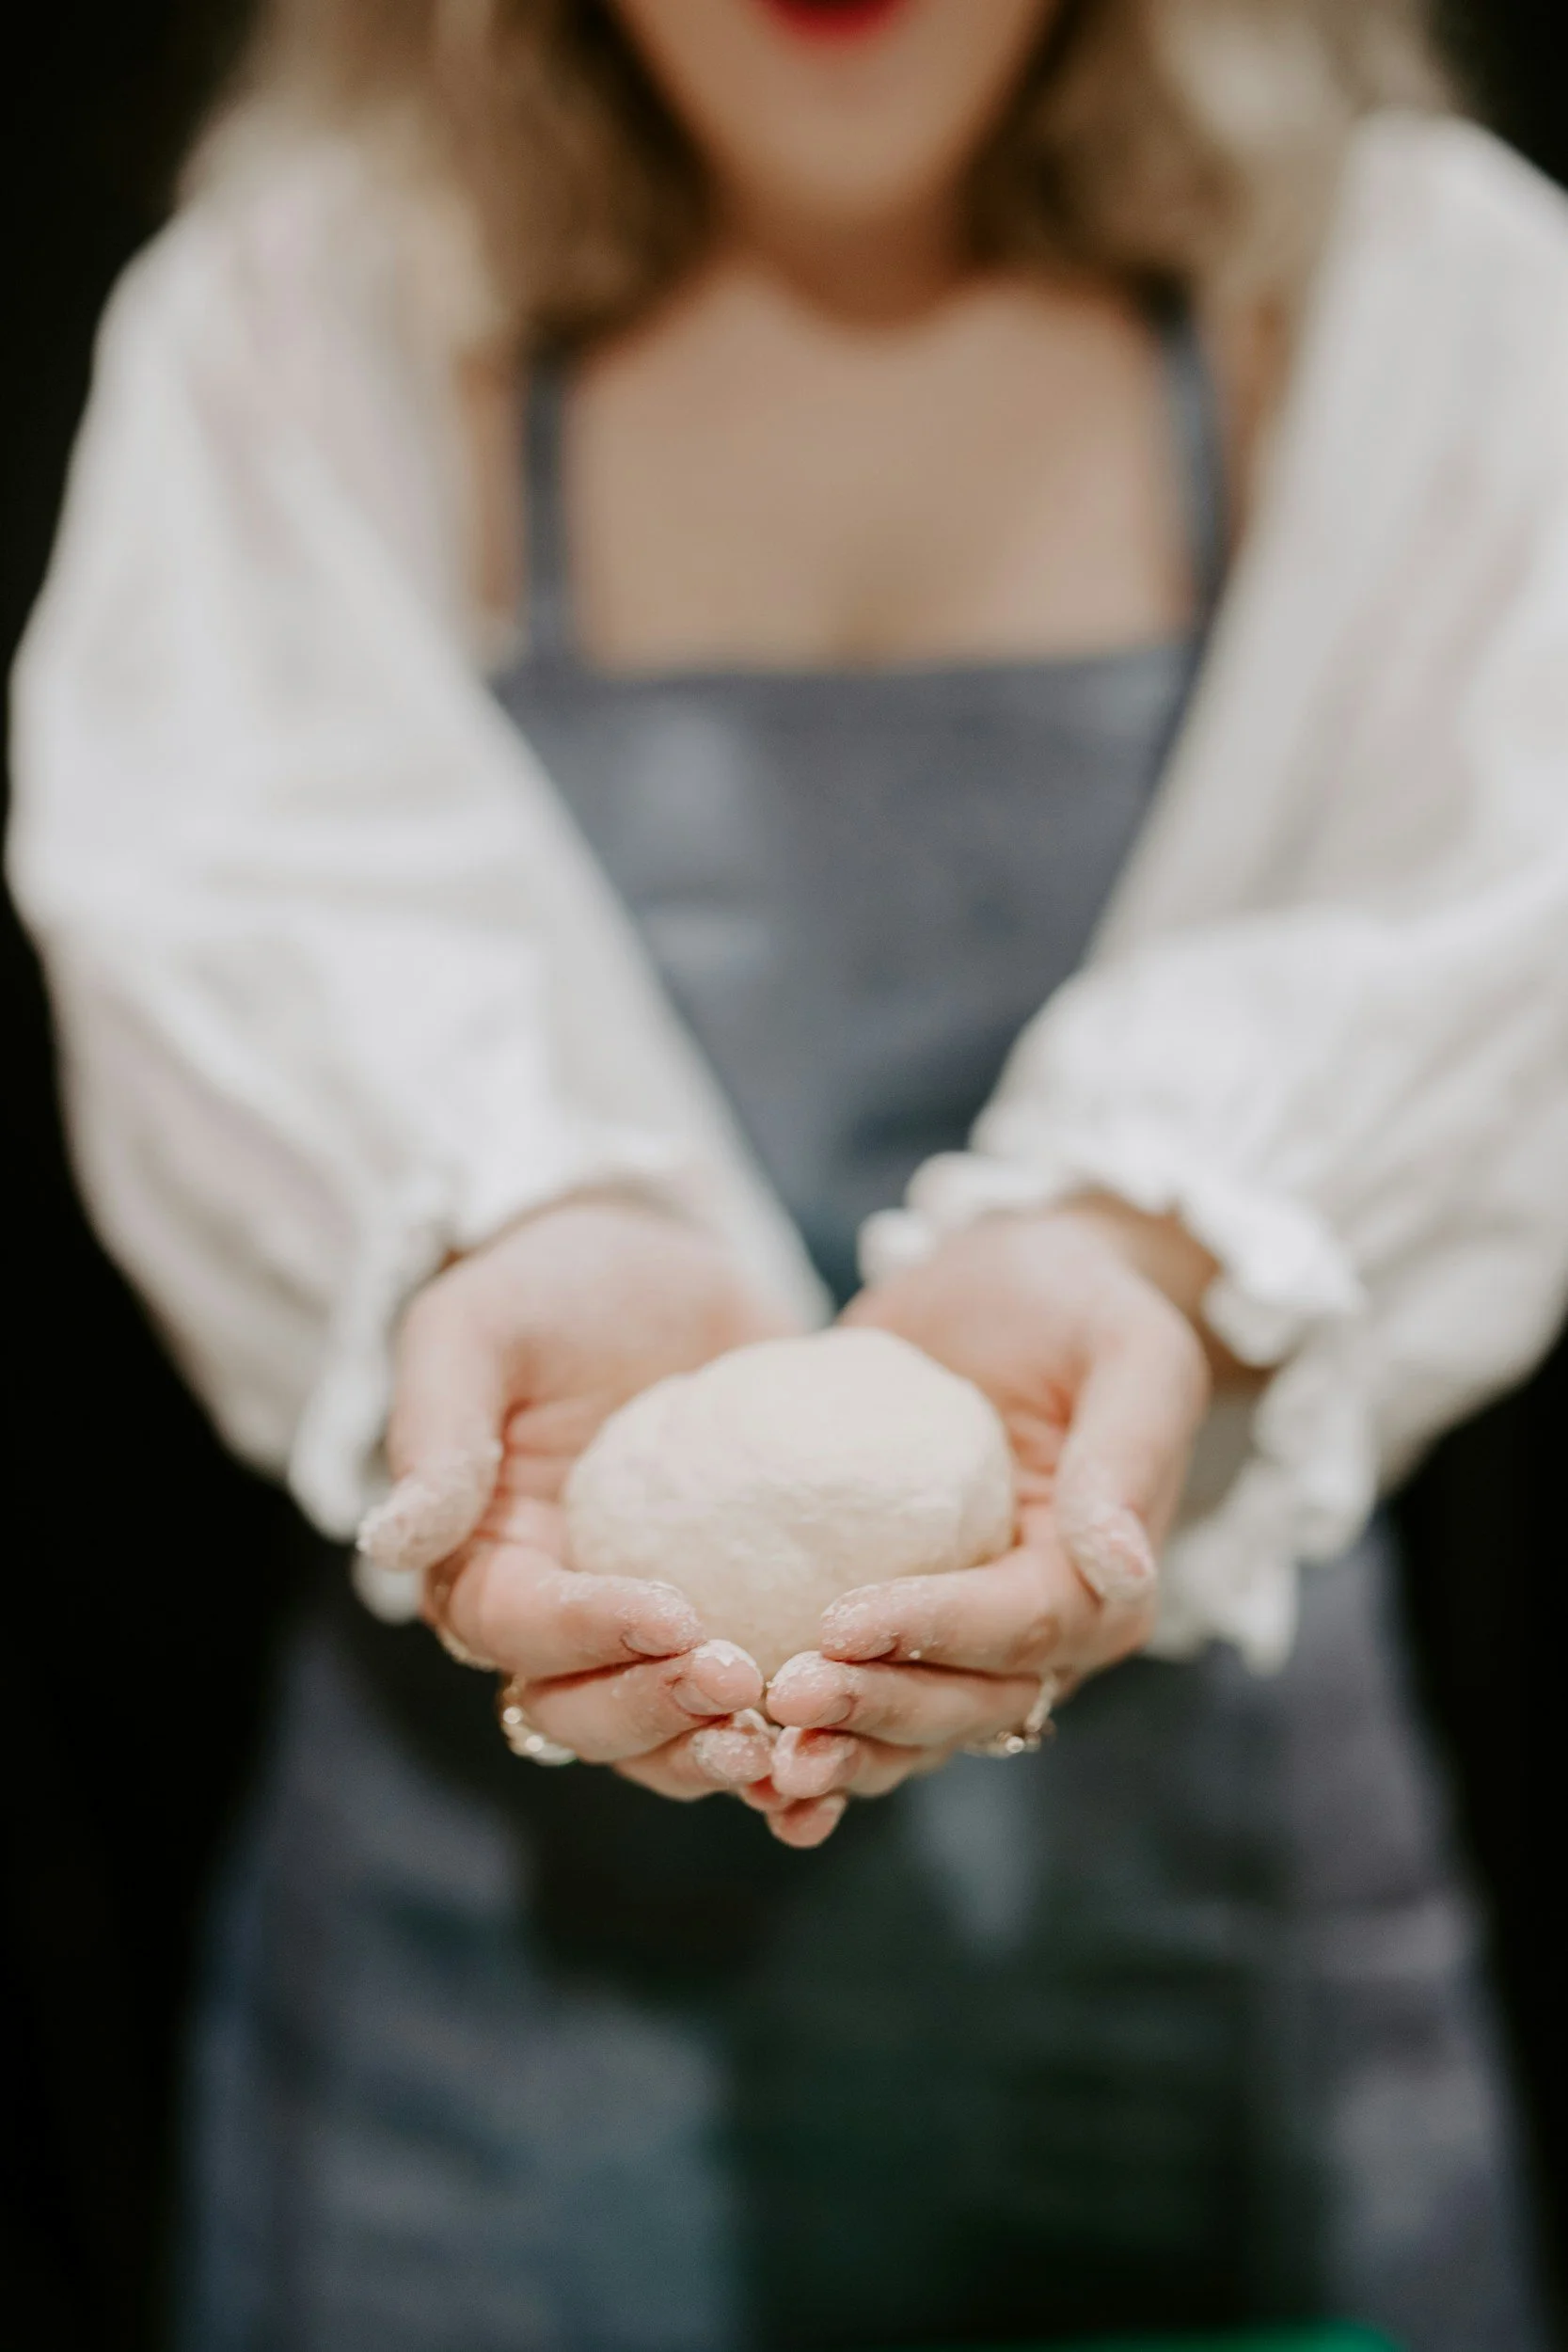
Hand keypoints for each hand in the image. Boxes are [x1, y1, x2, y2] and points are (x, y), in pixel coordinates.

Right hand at [358, 1199, 794, 1800]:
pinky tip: (846, 1751)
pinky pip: (750, 1709)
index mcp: (481, 1560)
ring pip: (662, 1740)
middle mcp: (557, 1618)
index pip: (516, 1628)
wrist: (662, 1265)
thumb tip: (389, 1539)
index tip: (673, 1614)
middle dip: (656, 1714)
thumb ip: (437, 1428)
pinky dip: (789, 1747)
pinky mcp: (735, 1617)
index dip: (587, 1636)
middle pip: (581, 1713)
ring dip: (715, 1755)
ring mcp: (647, 1630)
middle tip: (739, 1679)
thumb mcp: (477, 1325)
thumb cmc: (552, 1286)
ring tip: (789, 1742)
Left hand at [758, 1201, 1212, 1838]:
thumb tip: (1125, 1570)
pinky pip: (860, 1694)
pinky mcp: (900, 1622)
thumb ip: (1127, 1451)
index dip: (932, 1633)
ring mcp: (966, 1639)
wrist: (1011, 1286)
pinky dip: (809, 1740)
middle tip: (781, 1698)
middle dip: (875, 1711)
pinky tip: (740, 1763)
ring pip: (911, 1730)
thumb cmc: (1074, 1303)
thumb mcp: (1129, 1348)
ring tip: (760, 1762)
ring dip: (840, 1752)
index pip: (1022, 1628)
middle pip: (964, 1705)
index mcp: (1106, 1582)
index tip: (838, 1623)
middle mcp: (1042, 1633)